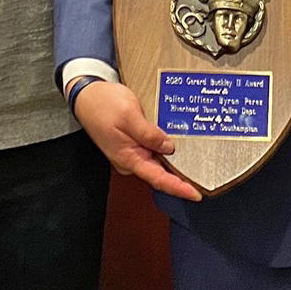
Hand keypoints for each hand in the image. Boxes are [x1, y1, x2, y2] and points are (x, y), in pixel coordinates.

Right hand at [71, 79, 200, 200]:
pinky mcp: (133, 143)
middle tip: (204, 177)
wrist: (86, 95)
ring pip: (158, 162)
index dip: (179, 188)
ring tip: (197, 162)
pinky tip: (179, 145)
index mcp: (129, 158)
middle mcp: (131, 160)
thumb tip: (169, 147)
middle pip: (161, 173)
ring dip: (175, 162)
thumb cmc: (103, 105)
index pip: (158, 179)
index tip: (196, 194)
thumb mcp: (129, 116)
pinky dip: (166, 149)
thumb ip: (150, 134)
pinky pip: (153, 150)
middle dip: (181, 177)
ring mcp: (131, 152)